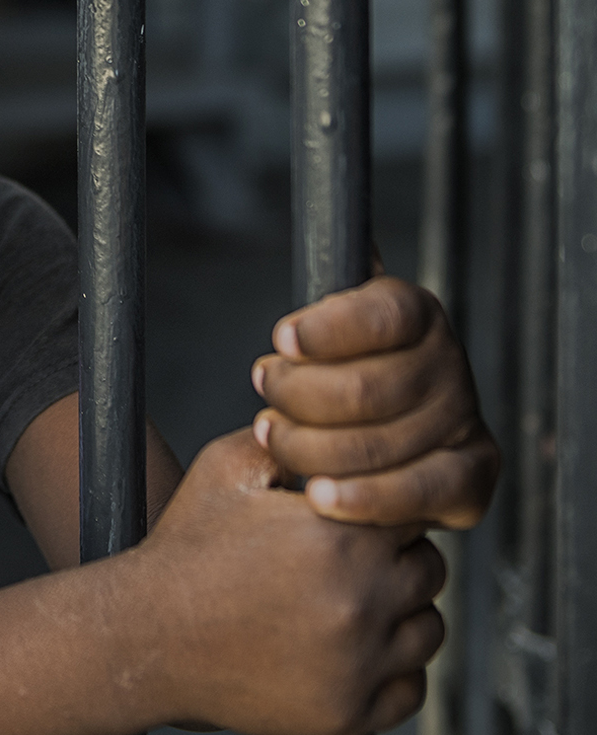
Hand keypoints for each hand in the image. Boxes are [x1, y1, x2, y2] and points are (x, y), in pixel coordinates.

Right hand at [136, 431, 445, 734]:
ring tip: (343, 604)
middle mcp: (360, 601)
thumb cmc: (185, 549)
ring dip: (400, 615)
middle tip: (340, 563)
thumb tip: (330, 421)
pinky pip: (411, 688)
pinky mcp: (349, 712)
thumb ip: (288, 440)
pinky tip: (348, 648)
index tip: (348, 519)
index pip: (412, 511)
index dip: (379, 511)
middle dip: (394, 560)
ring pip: (428, 629)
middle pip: (429, 569)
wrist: (147, 635)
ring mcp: (359, 664)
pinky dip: (392, 671)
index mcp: (339, 536)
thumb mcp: (223, 470)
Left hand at [251, 274, 496, 528]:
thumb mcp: (328, 323)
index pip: (381, 314)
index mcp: (415, 312)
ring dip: (309, 447)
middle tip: (264, 394)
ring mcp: (464, 421)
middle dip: (297, 396)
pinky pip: (415, 492)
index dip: (328, 330)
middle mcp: (449, 362)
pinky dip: (361, 498)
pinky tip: (319, 495)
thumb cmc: (337, 367)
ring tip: (273, 436)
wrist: (374, 433)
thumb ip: (329, 300)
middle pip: (365, 389)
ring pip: (376, 444)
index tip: (281, 339)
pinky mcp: (471, 478)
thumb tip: (347, 237)